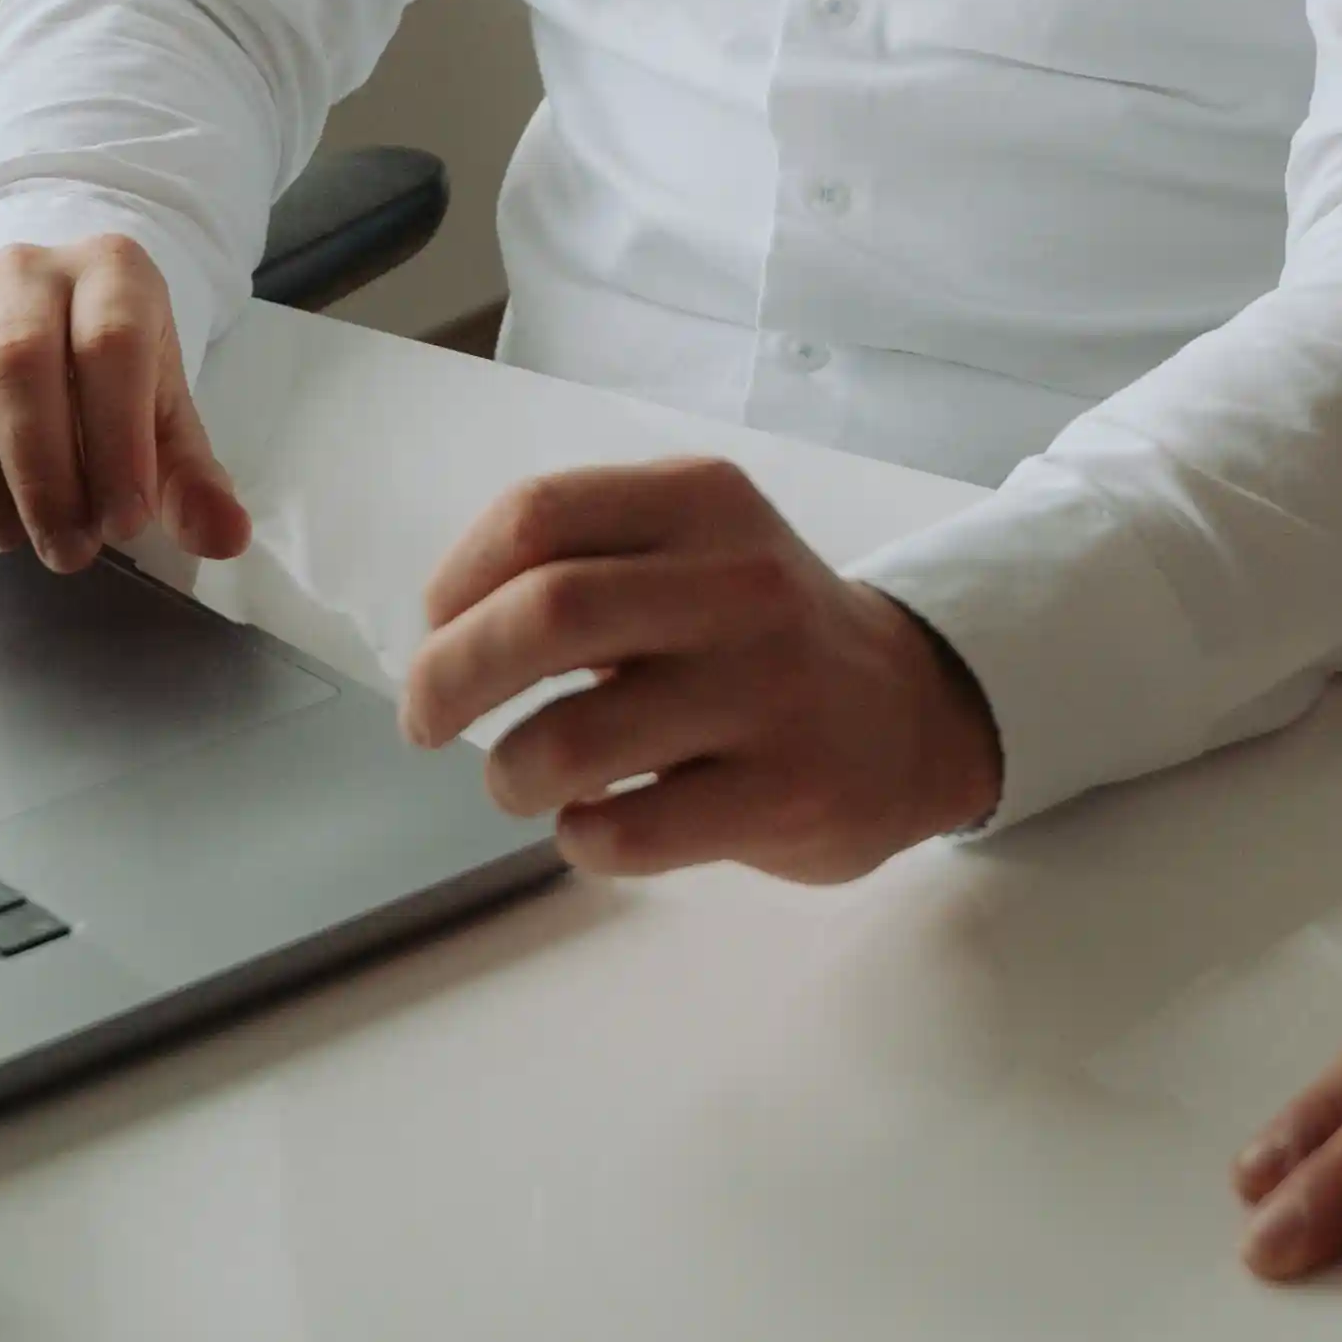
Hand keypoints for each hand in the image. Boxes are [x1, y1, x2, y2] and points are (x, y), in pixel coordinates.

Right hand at [0, 234, 251, 575]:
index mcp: (112, 271)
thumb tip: (226, 539)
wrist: (47, 318)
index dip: (117, 440)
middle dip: (41, 474)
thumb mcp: (163, 414)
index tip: (127, 523)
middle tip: (66, 550)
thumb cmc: (112, 374)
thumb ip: (190, 477)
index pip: (112, 344)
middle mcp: (24, 269)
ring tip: (7, 536)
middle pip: (17, 361)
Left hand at [397, 455, 1001, 884]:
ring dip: (509, 774)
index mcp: (703, 503)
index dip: (457, 580)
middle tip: (426, 719)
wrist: (915, 715)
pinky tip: (596, 824)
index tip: (437, 629)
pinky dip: (579, 838)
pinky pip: (629, 832)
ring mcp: (769, 692)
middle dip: (448, 676)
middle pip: (544, 614)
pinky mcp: (785, 796)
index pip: (537, 515)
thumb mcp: (699, 550)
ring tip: (521, 782)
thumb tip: (447, 629)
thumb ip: (589, 560)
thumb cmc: (764, 636)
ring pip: (572, 741)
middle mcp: (740, 584)